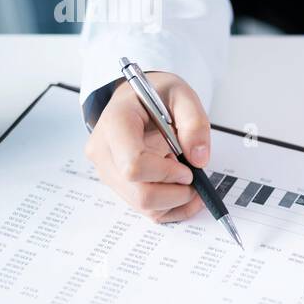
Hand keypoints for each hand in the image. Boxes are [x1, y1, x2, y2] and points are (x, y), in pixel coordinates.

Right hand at [84, 72, 211, 223]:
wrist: (135, 100)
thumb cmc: (155, 95)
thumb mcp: (181, 94)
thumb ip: (194, 122)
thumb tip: (199, 159)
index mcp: (115, 124)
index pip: (134, 166)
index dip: (167, 174)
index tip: (187, 166)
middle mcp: (104, 152)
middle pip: (139, 193)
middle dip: (175, 193)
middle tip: (192, 176)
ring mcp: (108, 171)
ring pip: (142, 206)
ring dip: (175, 201)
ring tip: (186, 177)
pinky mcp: (118, 185)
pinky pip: (144, 209)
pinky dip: (170, 207)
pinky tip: (182, 191)